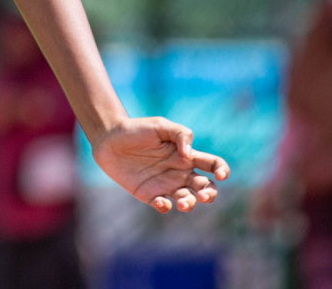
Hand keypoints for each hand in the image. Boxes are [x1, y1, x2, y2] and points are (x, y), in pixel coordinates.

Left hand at [91, 116, 228, 213]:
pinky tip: (161, 201)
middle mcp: (180, 172)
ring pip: (188, 201)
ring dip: (190, 205)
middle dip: (210, 194)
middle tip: (203, 195)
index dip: (223, 170)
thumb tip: (189, 155)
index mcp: (187, 155)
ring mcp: (166, 184)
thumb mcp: (161, 125)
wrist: (108, 138)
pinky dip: (166, 207)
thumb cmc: (136, 129)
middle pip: (206, 188)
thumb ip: (181, 134)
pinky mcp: (150, 194)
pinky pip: (164, 205)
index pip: (213, 165)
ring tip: (184, 203)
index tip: (221, 174)